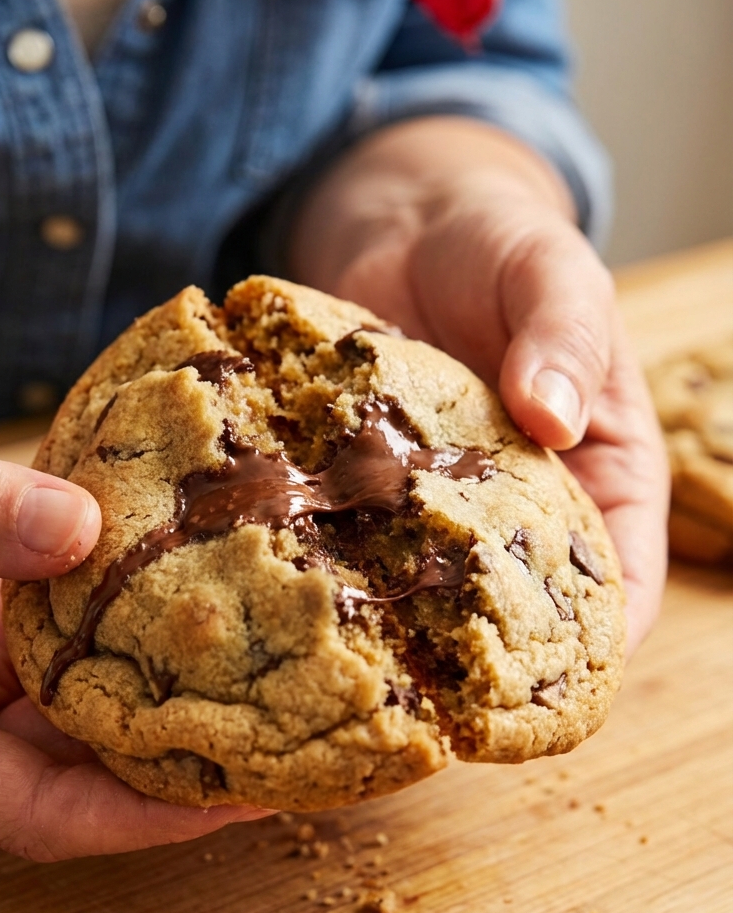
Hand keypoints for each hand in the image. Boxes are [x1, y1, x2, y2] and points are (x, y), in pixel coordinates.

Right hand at [0, 407, 270, 858]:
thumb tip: (78, 529)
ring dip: (165, 688)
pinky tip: (199, 595)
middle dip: (176, 763)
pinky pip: (75, 630)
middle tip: (284, 741)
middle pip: (77, 768)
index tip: (236, 799)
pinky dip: (131, 617)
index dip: (135, 820)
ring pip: (85, 698)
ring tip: (265, 675)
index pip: (30, 814)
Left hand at [290, 118, 668, 653]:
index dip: (591, 651)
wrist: (407, 219)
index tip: (533, 693)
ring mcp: (442, 507)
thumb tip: (554, 417)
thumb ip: (565, 336)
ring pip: (433, 590)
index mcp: (601, 477)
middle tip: (422, 690)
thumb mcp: (552, 272)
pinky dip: (336, 562)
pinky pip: (361, 543)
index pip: (620, 589)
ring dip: (398, 616)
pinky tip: (293, 575)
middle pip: (521, 611)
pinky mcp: (372, 490)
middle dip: (481, 658)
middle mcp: (524, 508)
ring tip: (348, 645)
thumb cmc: (503, 245)